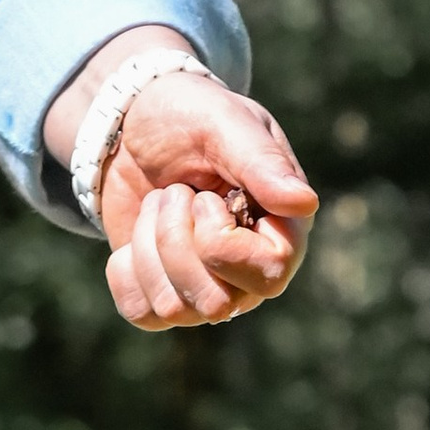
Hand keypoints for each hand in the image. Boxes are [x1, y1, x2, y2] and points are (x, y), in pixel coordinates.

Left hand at [101, 77, 316, 329]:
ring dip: (148, 244)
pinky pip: (141, 312)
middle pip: (216, 303)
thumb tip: (304, 204)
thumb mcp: (224, 123)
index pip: (269, 275)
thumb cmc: (190, 117)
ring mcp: (207, 291)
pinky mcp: (163, 296)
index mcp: (282, 232)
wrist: (131, 124)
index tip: (204, 197)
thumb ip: (262, 162)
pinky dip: (125, 268)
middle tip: (176, 193)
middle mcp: (250, 273)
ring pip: (175, 310)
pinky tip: (138, 233)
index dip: (220, 242)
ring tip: (160, 204)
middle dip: (175, 239)